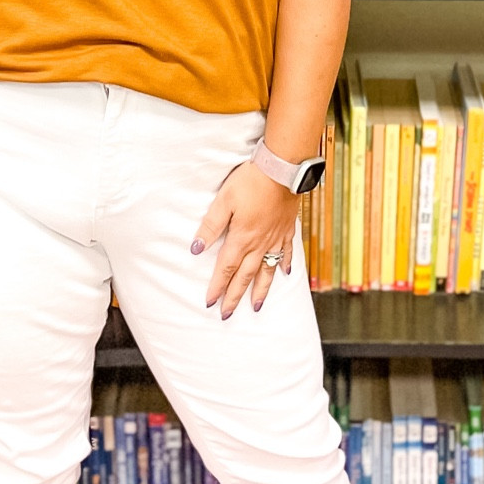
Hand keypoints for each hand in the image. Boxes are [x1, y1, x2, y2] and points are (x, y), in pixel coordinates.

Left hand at [191, 159, 298, 319]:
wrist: (282, 169)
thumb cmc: (251, 181)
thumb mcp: (224, 201)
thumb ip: (210, 226)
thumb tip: (195, 249)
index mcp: (242, 238)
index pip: (226, 269)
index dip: (218, 287)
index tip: (211, 302)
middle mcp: (260, 244)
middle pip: (245, 276)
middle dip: (235, 296)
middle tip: (228, 314)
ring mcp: (276, 238)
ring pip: (267, 271)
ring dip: (261, 290)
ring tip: (257, 306)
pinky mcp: (287, 229)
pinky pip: (286, 253)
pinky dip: (284, 265)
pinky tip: (284, 274)